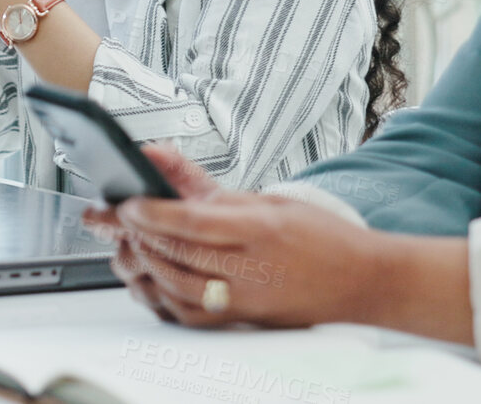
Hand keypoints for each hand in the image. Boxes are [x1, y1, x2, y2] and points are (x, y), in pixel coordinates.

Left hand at [93, 146, 385, 329]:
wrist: (365, 281)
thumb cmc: (321, 236)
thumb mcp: (268, 199)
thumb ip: (208, 186)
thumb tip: (159, 159)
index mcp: (260, 228)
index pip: (191, 223)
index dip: (151, 214)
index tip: (127, 203)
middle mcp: (252, 268)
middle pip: (177, 256)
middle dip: (137, 236)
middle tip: (115, 220)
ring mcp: (248, 299)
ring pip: (177, 288)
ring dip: (144, 266)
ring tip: (128, 245)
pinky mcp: (245, 320)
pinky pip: (190, 315)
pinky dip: (162, 297)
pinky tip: (150, 279)